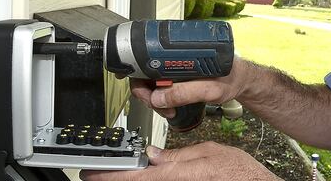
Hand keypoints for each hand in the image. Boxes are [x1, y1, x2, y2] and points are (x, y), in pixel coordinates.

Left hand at [79, 142, 280, 180]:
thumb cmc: (239, 173)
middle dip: (118, 178)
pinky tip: (145, 176)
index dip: (111, 176)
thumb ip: (178, 156)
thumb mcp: (208, 152)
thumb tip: (153, 156)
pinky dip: (150, 180)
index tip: (91, 173)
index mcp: (180, 175)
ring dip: (134, 180)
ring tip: (119, 172)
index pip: (137, 178)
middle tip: (97, 173)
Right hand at [128, 57, 248, 118]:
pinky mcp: (178, 72)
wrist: (243, 80)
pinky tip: (170, 103)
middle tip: (159, 106)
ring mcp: (176, 63)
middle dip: (148, 93)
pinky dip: (161, 96)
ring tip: (169, 109)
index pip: (146, 60)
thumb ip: (185, 93)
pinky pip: (161, 83)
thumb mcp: (210, 89)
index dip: (141, 79)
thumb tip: (157, 97)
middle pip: (145, 72)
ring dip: (154, 97)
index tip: (147, 96)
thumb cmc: (232, 78)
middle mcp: (175, 54)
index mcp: (180, 50)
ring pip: (152, 80)